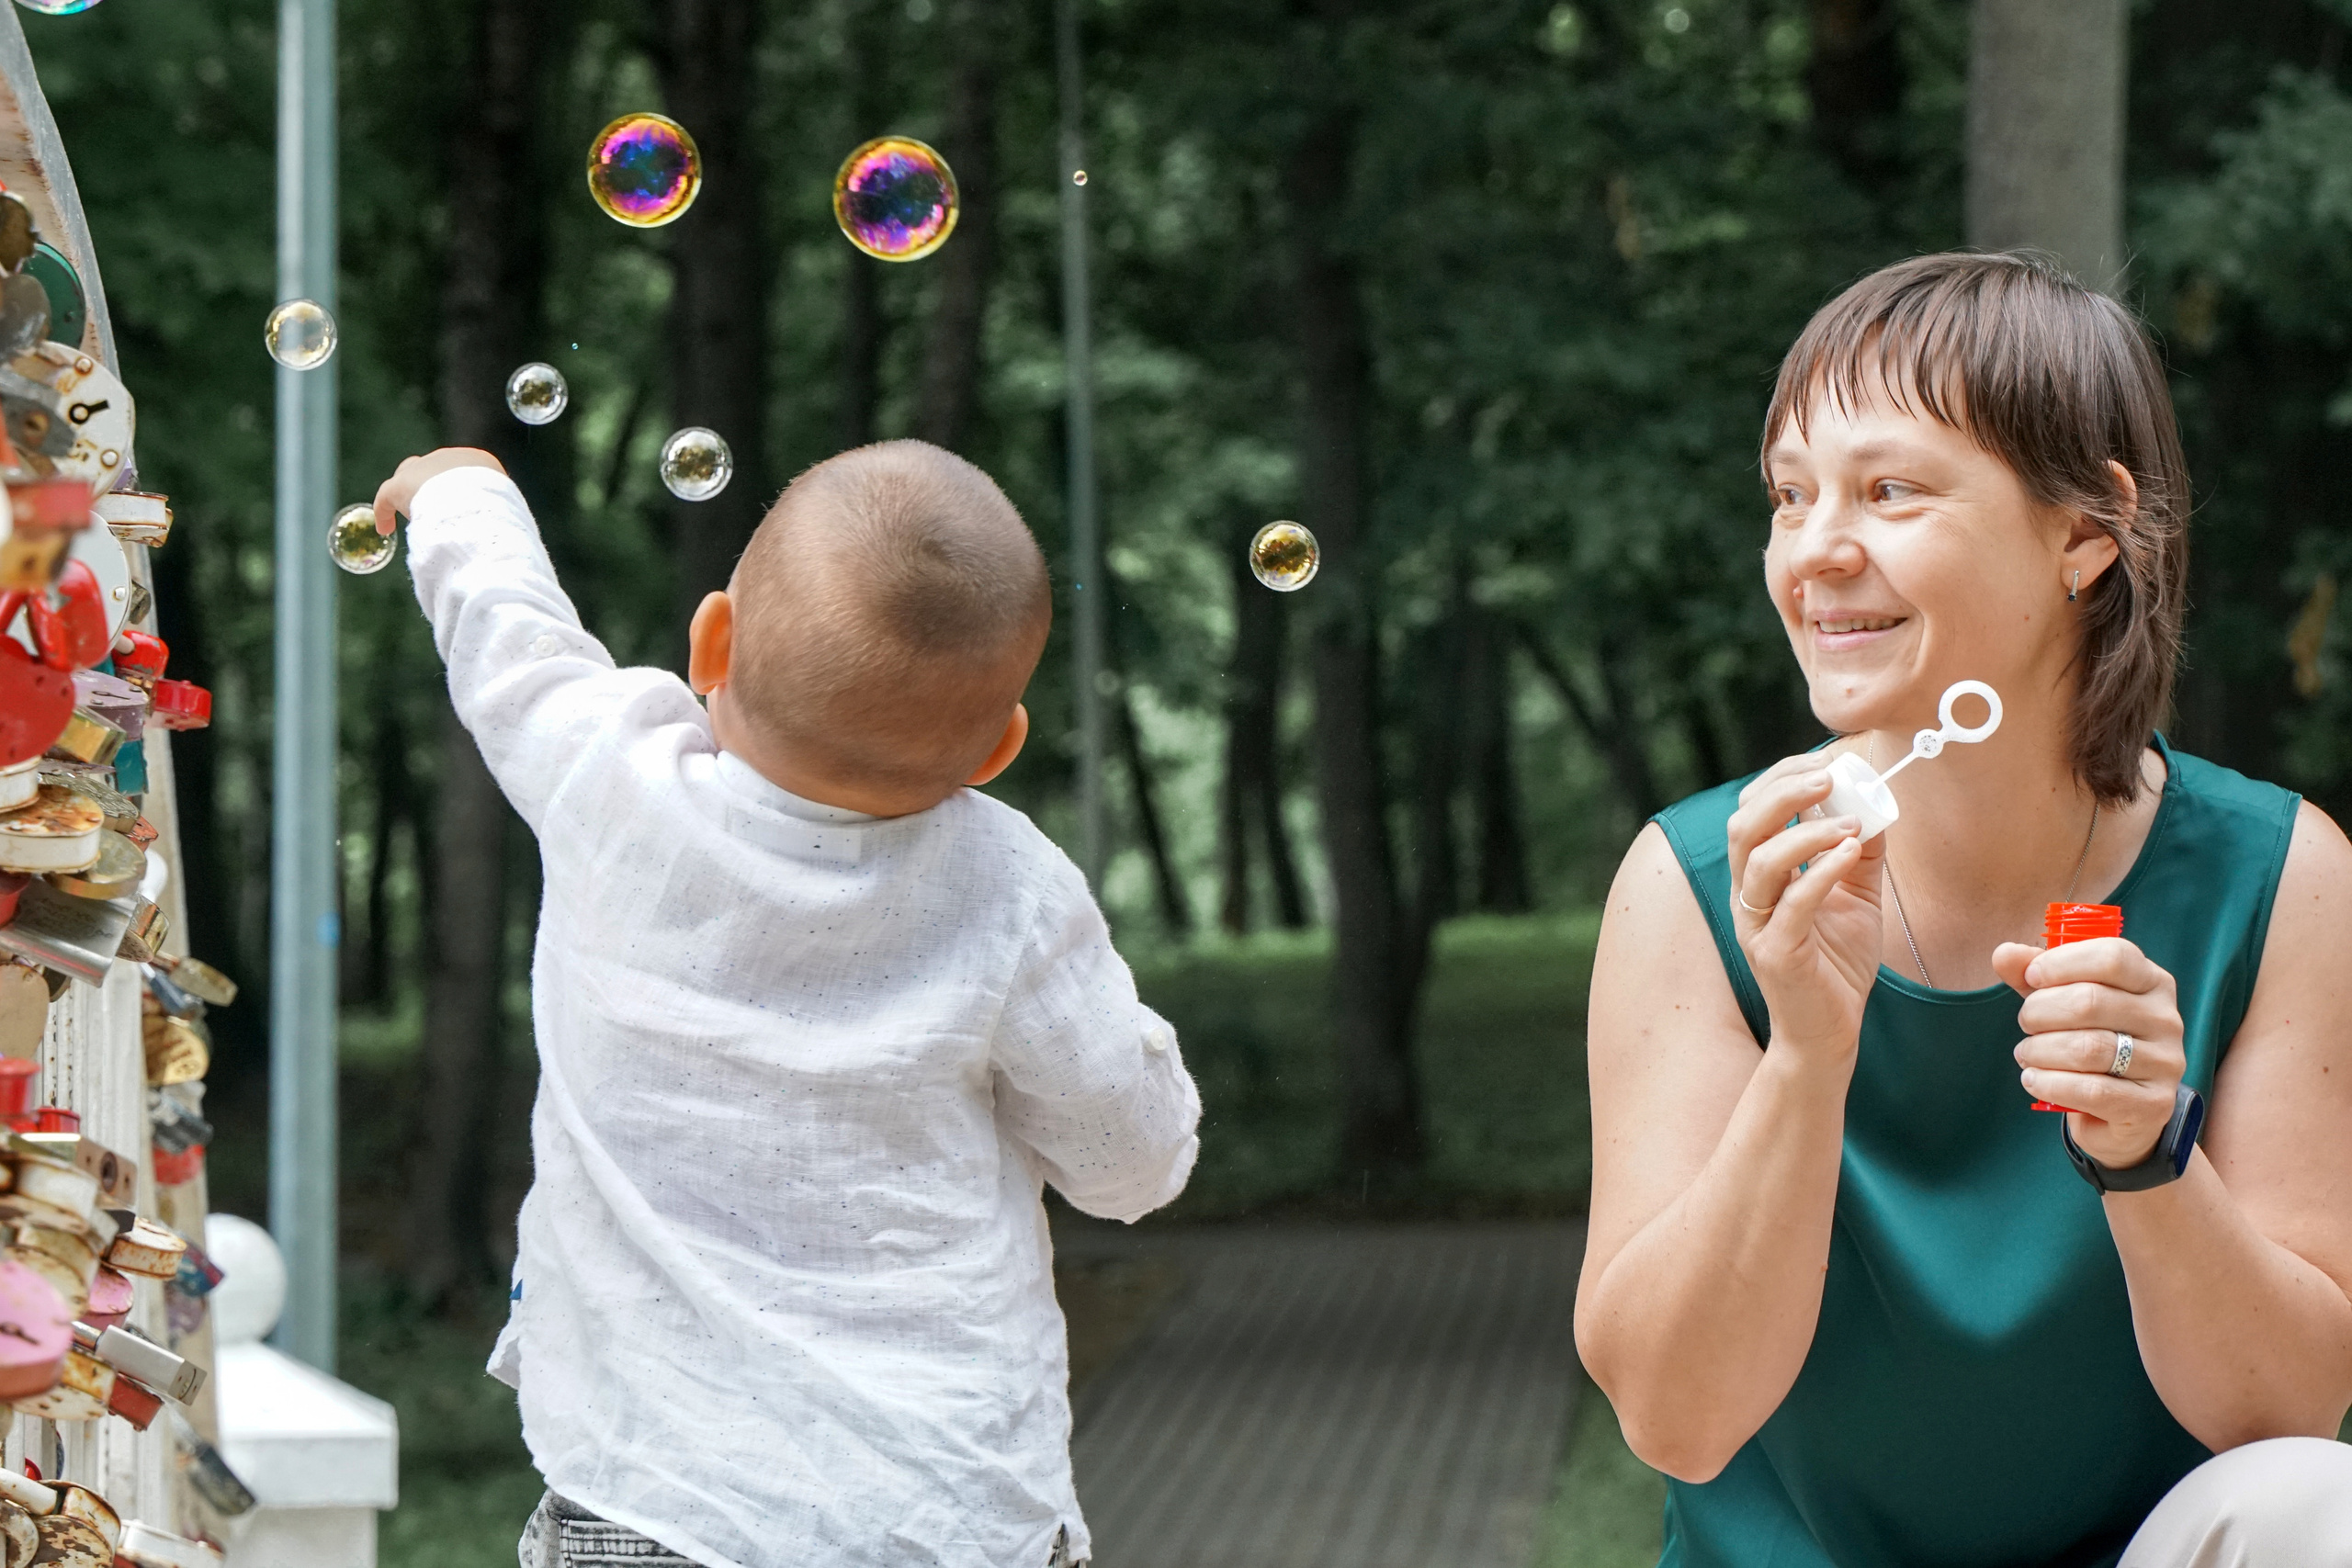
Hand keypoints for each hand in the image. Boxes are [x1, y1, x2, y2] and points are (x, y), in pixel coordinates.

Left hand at [372, 448, 505, 534]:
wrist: (475, 505)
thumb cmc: (495, 510)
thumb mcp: (505, 508)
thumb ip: (496, 513)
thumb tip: (497, 533)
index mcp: (478, 461)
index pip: (462, 469)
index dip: (458, 487)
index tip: (458, 506)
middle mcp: (448, 457)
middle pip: (433, 469)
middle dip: (432, 487)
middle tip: (436, 512)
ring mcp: (422, 468)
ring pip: (408, 478)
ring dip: (410, 496)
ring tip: (413, 518)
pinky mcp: (400, 485)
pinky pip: (387, 497)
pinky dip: (385, 512)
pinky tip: (385, 528)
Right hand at [1727, 753, 1886, 1062]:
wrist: (1829, 1032)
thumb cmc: (1836, 963)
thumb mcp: (1856, 895)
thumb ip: (1860, 851)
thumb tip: (1877, 803)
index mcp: (1759, 876)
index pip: (1753, 810)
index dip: (1782, 778)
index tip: (1824, 761)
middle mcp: (1748, 895)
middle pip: (1744, 825)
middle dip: (1784, 792)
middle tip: (1829, 776)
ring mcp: (1756, 925)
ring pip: (1760, 860)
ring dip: (1808, 831)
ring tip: (1852, 824)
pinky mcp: (1775, 954)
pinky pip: (1792, 904)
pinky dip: (1822, 871)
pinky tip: (1851, 854)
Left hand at [1993, 937, 2185, 1169]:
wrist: (2119, 1112)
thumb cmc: (2088, 1040)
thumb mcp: (2061, 1000)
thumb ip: (2033, 974)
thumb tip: (2004, 953)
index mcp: (2151, 982)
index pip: (2113, 956)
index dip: (2062, 963)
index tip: (2031, 977)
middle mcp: (2167, 1019)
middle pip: (2090, 1001)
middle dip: (2040, 1012)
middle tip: (2025, 1024)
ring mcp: (2166, 1063)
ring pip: (2088, 1048)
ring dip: (2040, 1051)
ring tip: (2026, 1054)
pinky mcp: (2154, 1104)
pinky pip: (2092, 1091)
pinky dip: (2051, 1084)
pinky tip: (2034, 1080)